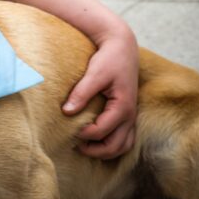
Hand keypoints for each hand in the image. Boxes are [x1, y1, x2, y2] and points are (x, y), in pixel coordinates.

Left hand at [62, 26, 138, 158]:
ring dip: (106, 151)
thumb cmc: (109, 59)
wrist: (122, 47)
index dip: (84, 134)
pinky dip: (113, 145)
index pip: (102, 130)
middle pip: (115, 146)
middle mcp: (130, 115)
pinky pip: (125, 138)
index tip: (69, 131)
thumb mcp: (94, 73)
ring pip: (123, 146)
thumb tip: (67, 111)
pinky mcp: (129, 114)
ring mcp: (132, 116)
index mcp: (123, 106)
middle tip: (76, 147)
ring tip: (85, 147)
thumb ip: (81, 93)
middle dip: (95, 151)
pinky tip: (97, 141)